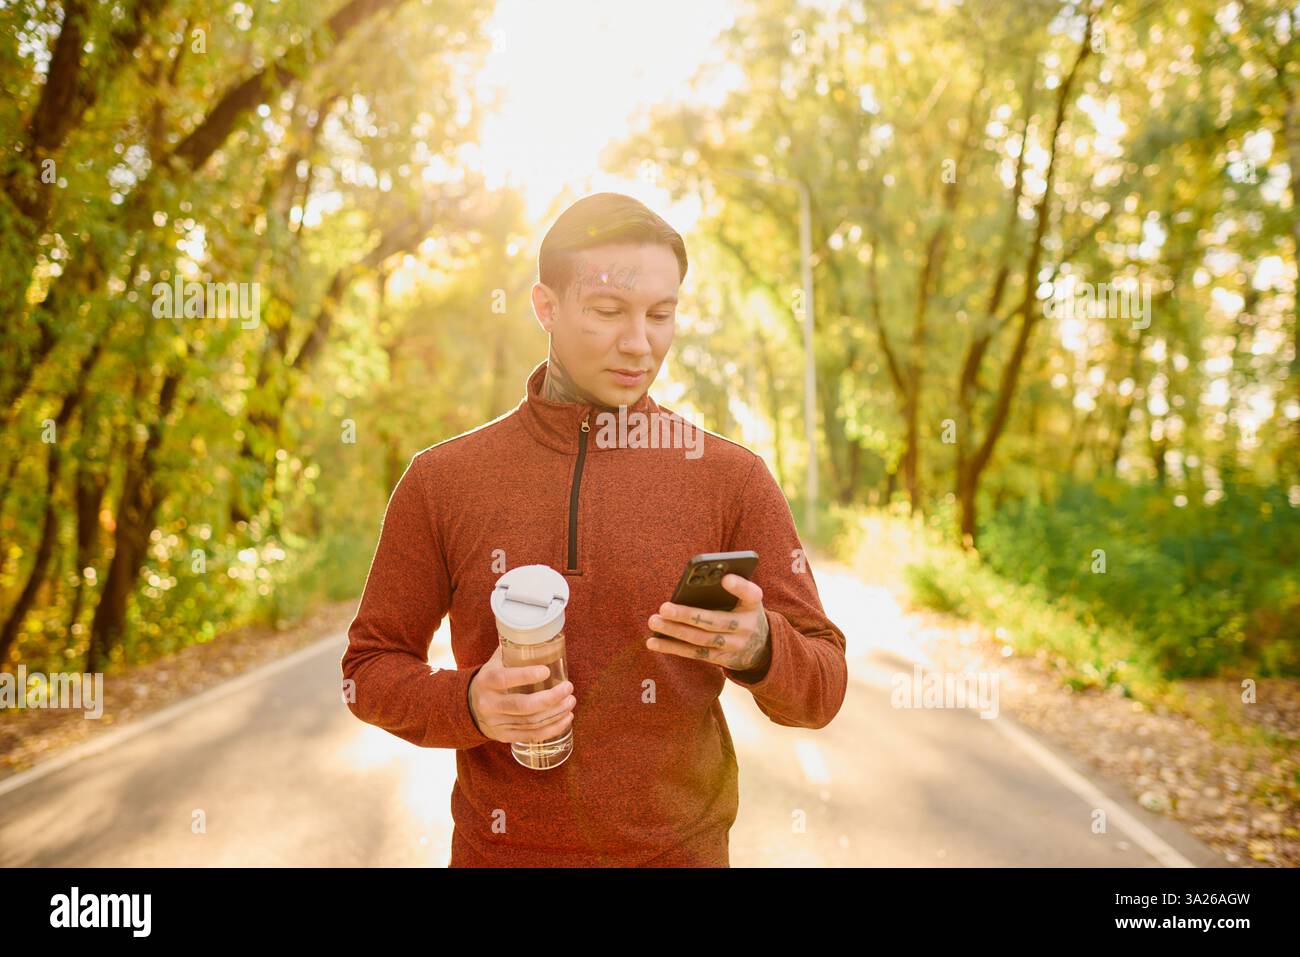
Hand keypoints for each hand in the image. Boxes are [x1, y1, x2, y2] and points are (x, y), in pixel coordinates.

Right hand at [467, 645, 575, 743]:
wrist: (467, 707)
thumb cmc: (490, 679)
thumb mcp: (493, 663)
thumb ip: (512, 650)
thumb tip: (536, 630)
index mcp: (486, 681)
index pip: (505, 679)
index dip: (526, 675)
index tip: (547, 671)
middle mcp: (489, 704)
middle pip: (523, 706)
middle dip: (551, 698)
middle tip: (568, 688)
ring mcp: (496, 723)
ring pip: (530, 722)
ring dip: (556, 713)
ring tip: (571, 702)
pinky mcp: (503, 737)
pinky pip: (531, 736)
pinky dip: (552, 729)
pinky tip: (566, 719)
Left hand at [645, 574, 770, 672]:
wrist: (762, 647)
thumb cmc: (743, 611)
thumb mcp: (744, 598)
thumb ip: (728, 588)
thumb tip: (696, 580)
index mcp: (753, 604)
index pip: (751, 594)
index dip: (739, 586)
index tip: (725, 578)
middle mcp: (746, 626)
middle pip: (714, 621)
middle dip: (687, 615)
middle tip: (664, 608)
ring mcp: (733, 645)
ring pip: (700, 639)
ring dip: (674, 631)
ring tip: (654, 621)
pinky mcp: (720, 659)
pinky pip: (694, 653)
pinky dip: (672, 647)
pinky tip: (653, 642)